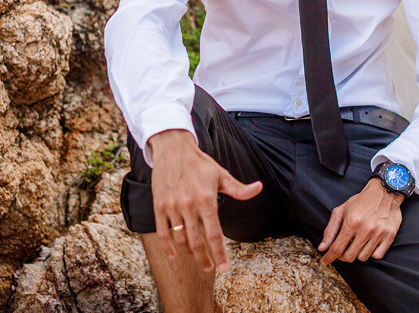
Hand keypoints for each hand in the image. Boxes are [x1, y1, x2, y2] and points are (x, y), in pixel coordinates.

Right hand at [149, 130, 262, 271]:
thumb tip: (259, 187)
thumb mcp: (221, 175)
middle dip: (205, 260)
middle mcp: (189, 206)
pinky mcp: (159, 207)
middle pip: (197, 242)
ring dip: (189, 252)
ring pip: (181, 239)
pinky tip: (174, 256)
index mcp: (206, 199)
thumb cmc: (200, 163)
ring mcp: (172, 207)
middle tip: (210, 269)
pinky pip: (162, 233)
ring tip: (197, 256)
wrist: (173, 149)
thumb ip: (239, 188)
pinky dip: (168, 248)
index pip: (215, 234)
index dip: (220, 253)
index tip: (225, 268)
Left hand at [318, 178, 403, 264]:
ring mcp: (379, 233)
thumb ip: (330, 230)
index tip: (324, 261)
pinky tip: (368, 244)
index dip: (329, 257)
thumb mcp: (341, 210)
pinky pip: (377, 255)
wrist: (385, 192)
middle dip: (342, 256)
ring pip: (363, 257)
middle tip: (342, 250)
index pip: (337, 248)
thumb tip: (322, 247)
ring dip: (356, 254)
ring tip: (356, 243)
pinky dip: (370, 253)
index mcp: (352, 222)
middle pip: (349, 256)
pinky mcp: (389, 236)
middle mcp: (366, 229)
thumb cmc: (361, 201)